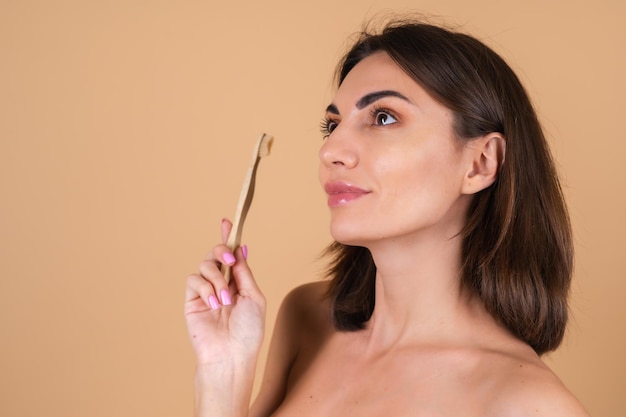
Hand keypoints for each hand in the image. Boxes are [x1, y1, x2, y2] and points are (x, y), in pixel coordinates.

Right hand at [184, 219, 265, 365]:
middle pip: (216, 254)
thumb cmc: (248, 331)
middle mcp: (221, 284)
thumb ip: (244, 272)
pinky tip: (213, 305)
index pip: (232, 256)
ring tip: (225, 301)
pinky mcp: (191, 300)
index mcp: (239, 283)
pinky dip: (205, 289)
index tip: (227, 221)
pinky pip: (194, 280)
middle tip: (229, 261)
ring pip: (205, 265)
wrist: (231, 355)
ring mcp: (205, 292)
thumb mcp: (254, 297)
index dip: (229, 238)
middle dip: (222, 251)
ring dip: (217, 279)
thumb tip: (240, 249)